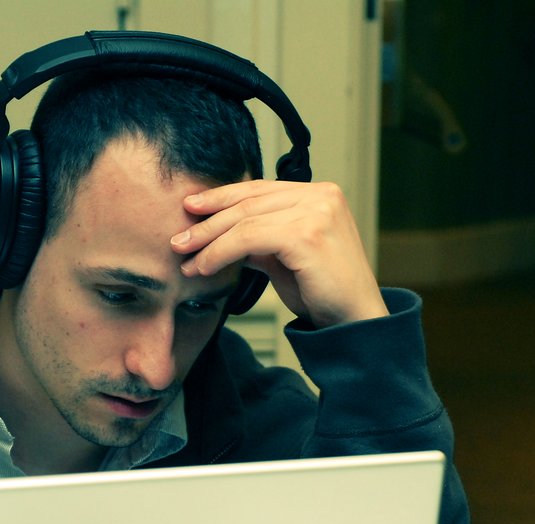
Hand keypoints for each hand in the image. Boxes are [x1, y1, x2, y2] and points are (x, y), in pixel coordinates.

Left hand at [170, 180, 387, 328]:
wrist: (354, 321)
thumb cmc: (325, 293)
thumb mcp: (286, 257)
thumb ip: (260, 239)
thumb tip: (221, 234)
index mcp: (320, 194)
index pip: (260, 189)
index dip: (222, 197)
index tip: (192, 209)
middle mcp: (321, 195)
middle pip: (249, 202)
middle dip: (208, 221)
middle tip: (180, 239)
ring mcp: (317, 212)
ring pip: (245, 220)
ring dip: (209, 241)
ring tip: (187, 259)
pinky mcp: (308, 235)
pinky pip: (250, 239)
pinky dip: (221, 252)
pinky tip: (206, 267)